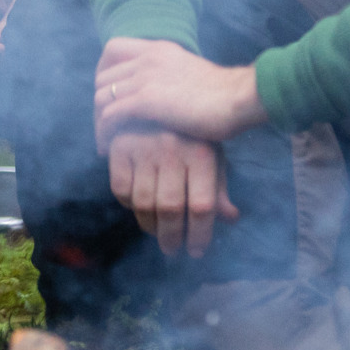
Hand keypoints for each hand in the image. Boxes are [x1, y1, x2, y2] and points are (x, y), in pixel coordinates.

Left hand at [93, 36, 264, 148]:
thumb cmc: (227, 97)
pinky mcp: (146, 100)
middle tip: (107, 128)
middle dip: (100, 104)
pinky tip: (108, 149)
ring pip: (100, 97)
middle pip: (102, 77)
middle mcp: (148, 59)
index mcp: (160, 49)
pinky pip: (109, 116)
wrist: (240, 98)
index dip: (105, 74)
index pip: (112, 51)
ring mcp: (145, 78)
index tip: (111, 98)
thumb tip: (171, 97)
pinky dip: (104, 133)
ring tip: (106, 142)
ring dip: (99, 122)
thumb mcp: (193, 77)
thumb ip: (174, 81)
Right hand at [108, 126, 237, 257]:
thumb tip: (230, 218)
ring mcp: (143, 147)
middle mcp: (172, 149)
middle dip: (171, 237)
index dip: (199, 235)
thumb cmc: (192, 134)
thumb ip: (218, 188)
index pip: (202, 206)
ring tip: (157, 232)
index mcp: (202, 153)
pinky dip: (128, 204)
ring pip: (143, 203)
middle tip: (172, 250)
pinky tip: (138, 206)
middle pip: (170, 208)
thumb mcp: (212, 156)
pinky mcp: (120, 146)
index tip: (195, 251)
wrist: (159, 97)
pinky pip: (121, 189)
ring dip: (149, 226)